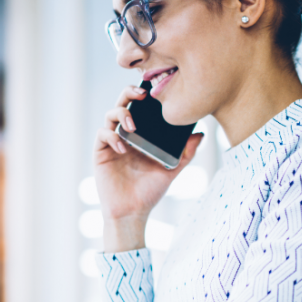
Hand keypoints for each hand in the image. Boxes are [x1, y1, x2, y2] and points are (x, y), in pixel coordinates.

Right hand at [95, 86, 203, 248]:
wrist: (132, 212)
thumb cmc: (150, 191)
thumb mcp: (172, 170)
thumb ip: (186, 153)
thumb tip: (200, 134)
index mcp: (141, 135)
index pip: (141, 107)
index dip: (144, 95)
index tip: (155, 90)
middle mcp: (126, 135)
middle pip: (123, 103)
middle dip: (129, 93)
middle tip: (141, 95)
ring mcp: (112, 142)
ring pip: (110, 115)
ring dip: (121, 114)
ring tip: (132, 126)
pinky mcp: (100, 152)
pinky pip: (102, 134)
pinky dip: (112, 136)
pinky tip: (123, 147)